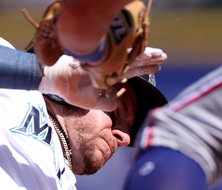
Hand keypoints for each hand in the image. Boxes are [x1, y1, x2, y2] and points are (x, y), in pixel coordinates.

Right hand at [39, 47, 166, 110]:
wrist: (56, 80)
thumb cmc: (71, 91)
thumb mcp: (91, 102)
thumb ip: (106, 103)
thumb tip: (117, 104)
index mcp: (109, 75)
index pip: (130, 70)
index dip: (144, 69)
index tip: (158, 67)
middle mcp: (110, 66)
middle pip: (133, 62)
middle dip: (149, 59)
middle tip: (164, 56)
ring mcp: (107, 61)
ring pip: (130, 57)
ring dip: (146, 55)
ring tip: (161, 54)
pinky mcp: (103, 58)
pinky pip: (121, 55)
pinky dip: (134, 53)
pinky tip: (147, 52)